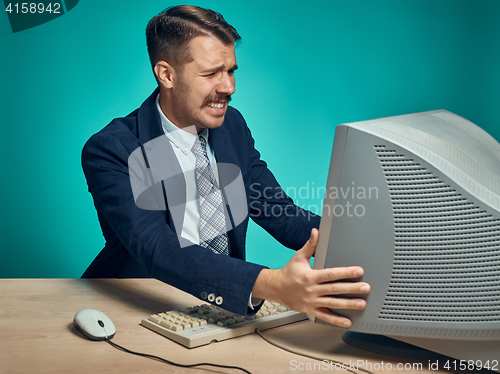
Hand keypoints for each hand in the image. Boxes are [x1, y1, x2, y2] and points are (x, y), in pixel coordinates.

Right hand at [252, 228, 369, 326]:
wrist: (275, 288)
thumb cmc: (288, 272)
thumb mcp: (299, 257)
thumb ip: (310, 245)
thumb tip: (316, 232)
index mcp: (310, 276)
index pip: (331, 274)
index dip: (345, 272)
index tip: (358, 271)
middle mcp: (311, 290)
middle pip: (334, 289)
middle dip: (352, 289)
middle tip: (365, 288)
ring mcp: (311, 301)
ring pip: (332, 303)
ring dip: (348, 304)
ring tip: (362, 304)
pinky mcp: (310, 310)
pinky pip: (324, 316)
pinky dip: (336, 320)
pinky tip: (347, 322)